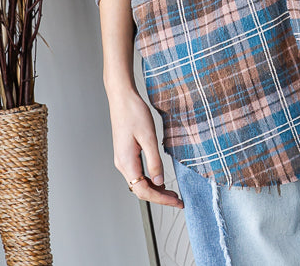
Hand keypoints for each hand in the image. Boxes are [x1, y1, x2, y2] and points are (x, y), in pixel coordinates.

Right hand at [107, 86, 183, 208]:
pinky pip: (137, 173)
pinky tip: (159, 178)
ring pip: (139, 182)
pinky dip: (149, 179)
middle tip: (178, 200)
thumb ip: (154, 161)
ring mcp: (123, 159)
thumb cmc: (134, 113)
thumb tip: (160, 181)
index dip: (161, 199)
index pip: (144, 190)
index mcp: (126, 162)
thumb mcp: (149, 137)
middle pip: (141, 190)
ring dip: (155, 189)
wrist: (122, 98)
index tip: (177, 202)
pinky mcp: (125, 153)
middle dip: (160, 197)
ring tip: (171, 192)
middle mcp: (122, 164)